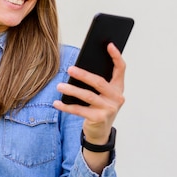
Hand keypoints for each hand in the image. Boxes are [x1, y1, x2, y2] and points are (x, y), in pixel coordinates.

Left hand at [54, 43, 125, 171]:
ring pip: (88, 96)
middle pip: (99, 82)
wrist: (100, 132)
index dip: (116, 56)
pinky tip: (56, 102)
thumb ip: (96, 84)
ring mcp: (109, 109)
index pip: (121, 69)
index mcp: (118, 88)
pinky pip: (79, 110)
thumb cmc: (99, 108)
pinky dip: (66, 106)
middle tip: (70, 68)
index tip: (108, 44)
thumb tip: (77, 69)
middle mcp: (117, 97)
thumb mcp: (101, 95)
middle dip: (84, 75)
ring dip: (71, 90)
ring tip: (59, 86)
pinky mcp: (99, 119)